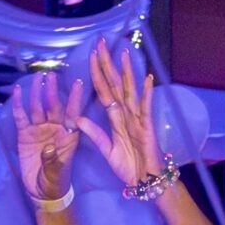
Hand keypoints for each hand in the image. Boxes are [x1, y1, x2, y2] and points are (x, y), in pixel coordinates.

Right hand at [9, 72, 84, 204]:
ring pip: (39, 107)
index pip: (73, 114)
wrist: (41, 190)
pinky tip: (17, 91)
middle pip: (54, 106)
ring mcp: (40, 129)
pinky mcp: (25, 133)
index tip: (78, 83)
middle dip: (53, 91)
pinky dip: (19, 104)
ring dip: (38, 92)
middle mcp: (55, 128)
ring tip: (38, 77)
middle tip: (51, 75)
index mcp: (68, 136)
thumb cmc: (55, 181)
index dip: (75, 99)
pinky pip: (22, 116)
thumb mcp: (56, 173)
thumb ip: (53, 161)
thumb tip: (48, 148)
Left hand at [84, 39, 163, 187]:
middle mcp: (126, 113)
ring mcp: (137, 118)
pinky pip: (146, 108)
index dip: (97, 73)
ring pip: (130, 91)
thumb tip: (78, 118)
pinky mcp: (147, 127)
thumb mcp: (106, 149)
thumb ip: (93, 133)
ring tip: (123, 53)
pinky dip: (146, 93)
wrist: (144, 181)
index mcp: (115, 117)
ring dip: (127, 72)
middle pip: (115, 84)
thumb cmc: (128, 166)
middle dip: (108, 64)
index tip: (92, 55)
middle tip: (102, 43)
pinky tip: (147, 78)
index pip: (104, 90)